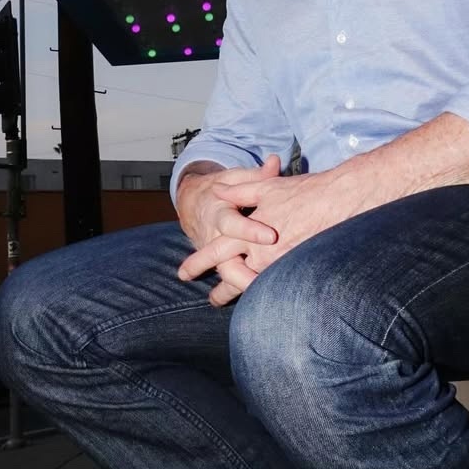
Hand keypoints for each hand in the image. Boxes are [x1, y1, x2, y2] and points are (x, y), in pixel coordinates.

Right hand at [175, 155, 280, 305]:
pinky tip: (251, 306)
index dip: (250, 231)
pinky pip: (226, 278)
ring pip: (222, 272)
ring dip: (233, 288)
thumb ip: (257, 175)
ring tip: (254, 302)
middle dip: (239, 272)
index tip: (271, 237)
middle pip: (222, 258)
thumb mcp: (237, 177)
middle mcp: (213, 234)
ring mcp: (213, 251)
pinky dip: (235, 291)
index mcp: (219, 210)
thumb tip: (275, 161)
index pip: (233, 223)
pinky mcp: (217, 261)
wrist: (194, 200)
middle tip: (259, 283)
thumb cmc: (224, 186)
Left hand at [178, 160, 368, 285]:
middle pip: (234, 276)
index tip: (183, 273)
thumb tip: (217, 191)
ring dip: (244, 291)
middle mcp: (262, 252)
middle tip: (213, 300)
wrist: (340, 200)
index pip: (218, 249)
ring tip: (239, 301)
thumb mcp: (266, 187)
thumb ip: (239, 190)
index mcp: (248, 231)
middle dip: (224, 289)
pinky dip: (268, 290)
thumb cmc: (304, 192)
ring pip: (255, 284)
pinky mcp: (298, 270)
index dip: (199, 261)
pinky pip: (277, 285)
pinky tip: (268, 295)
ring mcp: (280, 264)